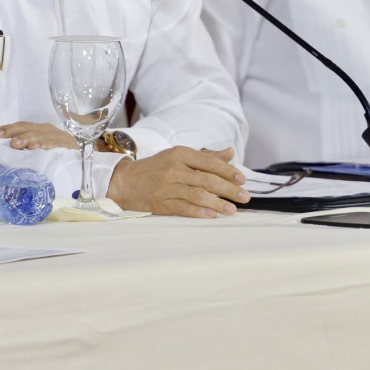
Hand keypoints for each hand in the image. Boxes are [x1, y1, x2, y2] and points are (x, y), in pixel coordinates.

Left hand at [0, 121, 76, 150]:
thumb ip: (28, 147)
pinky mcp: (67, 145)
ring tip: (16, 144)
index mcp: (40, 129)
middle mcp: (48, 130)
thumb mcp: (43, 146)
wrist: (87, 151)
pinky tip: (37, 148)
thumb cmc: (60, 151)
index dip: (8, 128)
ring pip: (40, 136)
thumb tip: (7, 151)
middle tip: (1, 138)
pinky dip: (46, 146)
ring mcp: (58, 137)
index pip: (23, 125)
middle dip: (15, 132)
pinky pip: (55, 144)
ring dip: (27, 139)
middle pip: (29, 128)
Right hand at [107, 147, 249, 217]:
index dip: (227, 170)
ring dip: (217, 203)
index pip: (208, 161)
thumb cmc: (156, 167)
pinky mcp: (161, 204)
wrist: (125, 181)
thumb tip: (230, 153)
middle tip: (244, 196)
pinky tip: (212, 215)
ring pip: (197, 195)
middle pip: (206, 179)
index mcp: (180, 154)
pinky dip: (199, 212)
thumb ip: (205, 156)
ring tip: (232, 210)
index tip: (242, 179)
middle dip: (228, 189)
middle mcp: (173, 169)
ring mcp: (167, 187)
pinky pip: (183, 208)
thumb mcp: (179, 155)